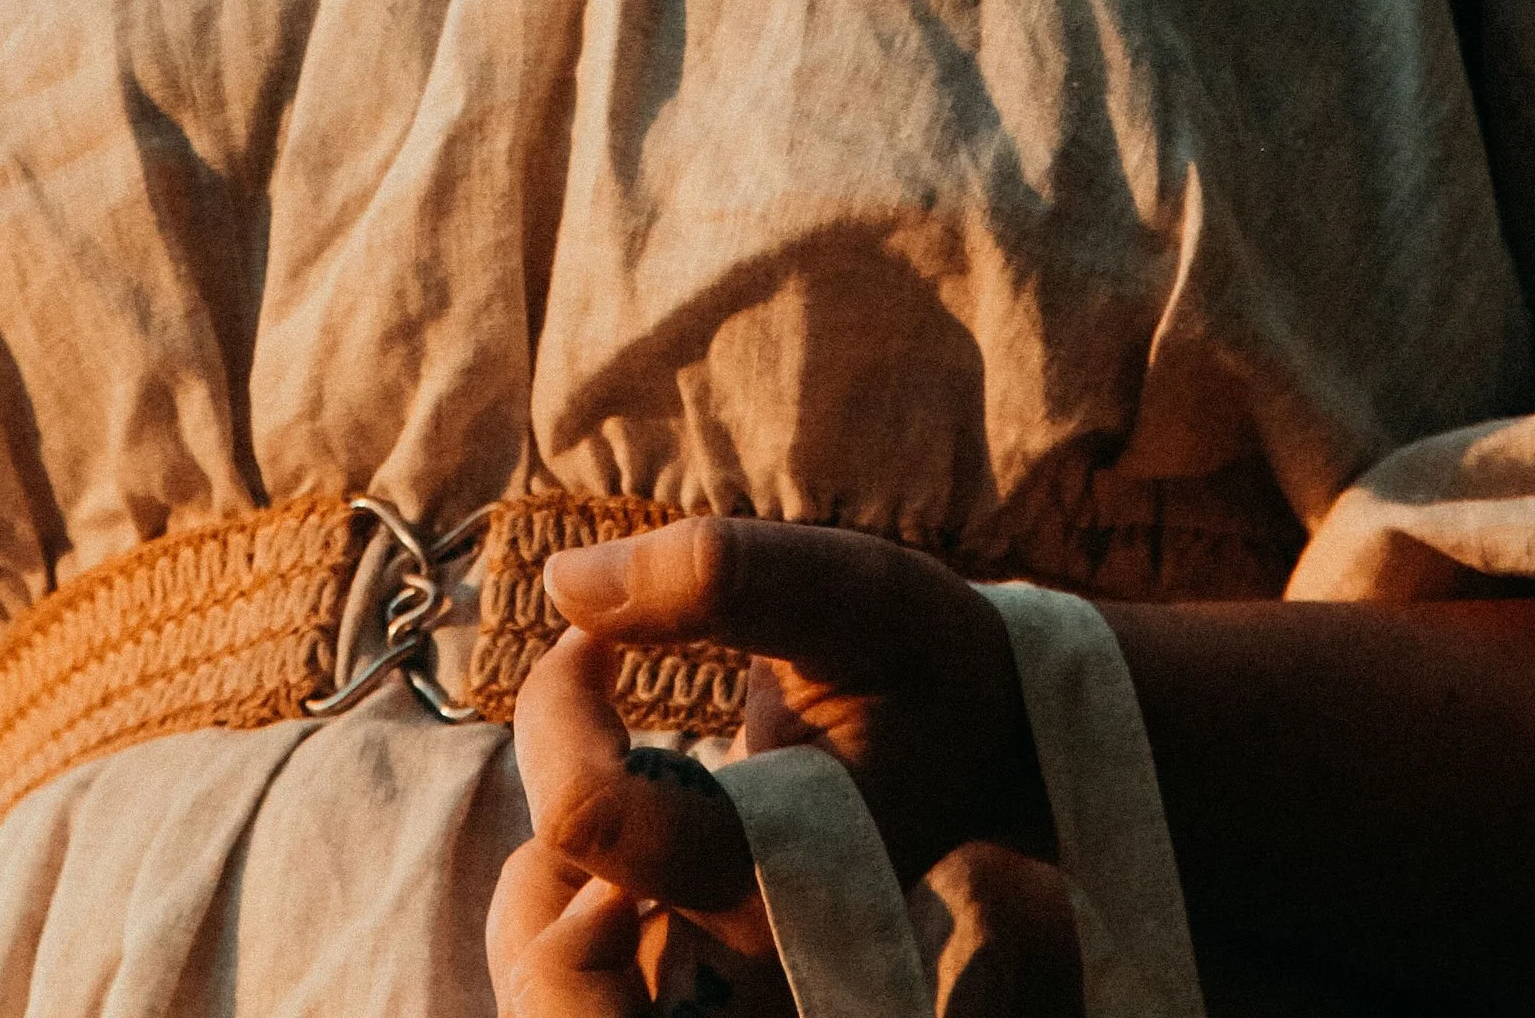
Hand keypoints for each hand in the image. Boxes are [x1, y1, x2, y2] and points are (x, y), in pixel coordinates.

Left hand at [485, 516, 1081, 1016]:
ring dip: (548, 794)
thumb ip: (720, 576)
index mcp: (782, 866)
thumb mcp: (854, 587)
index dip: (559, 710)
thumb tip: (564, 584)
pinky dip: (566, 842)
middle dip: (547, 749)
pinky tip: (610, 770)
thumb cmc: (924, 658)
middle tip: (594, 665)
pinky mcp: (697, 947)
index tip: (601, 639)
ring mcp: (718, 959)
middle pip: (550, 883)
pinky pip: (572, 936)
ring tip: (599, 717)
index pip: (591, 819)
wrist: (987, 738)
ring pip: (549, 923)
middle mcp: (741, 940)